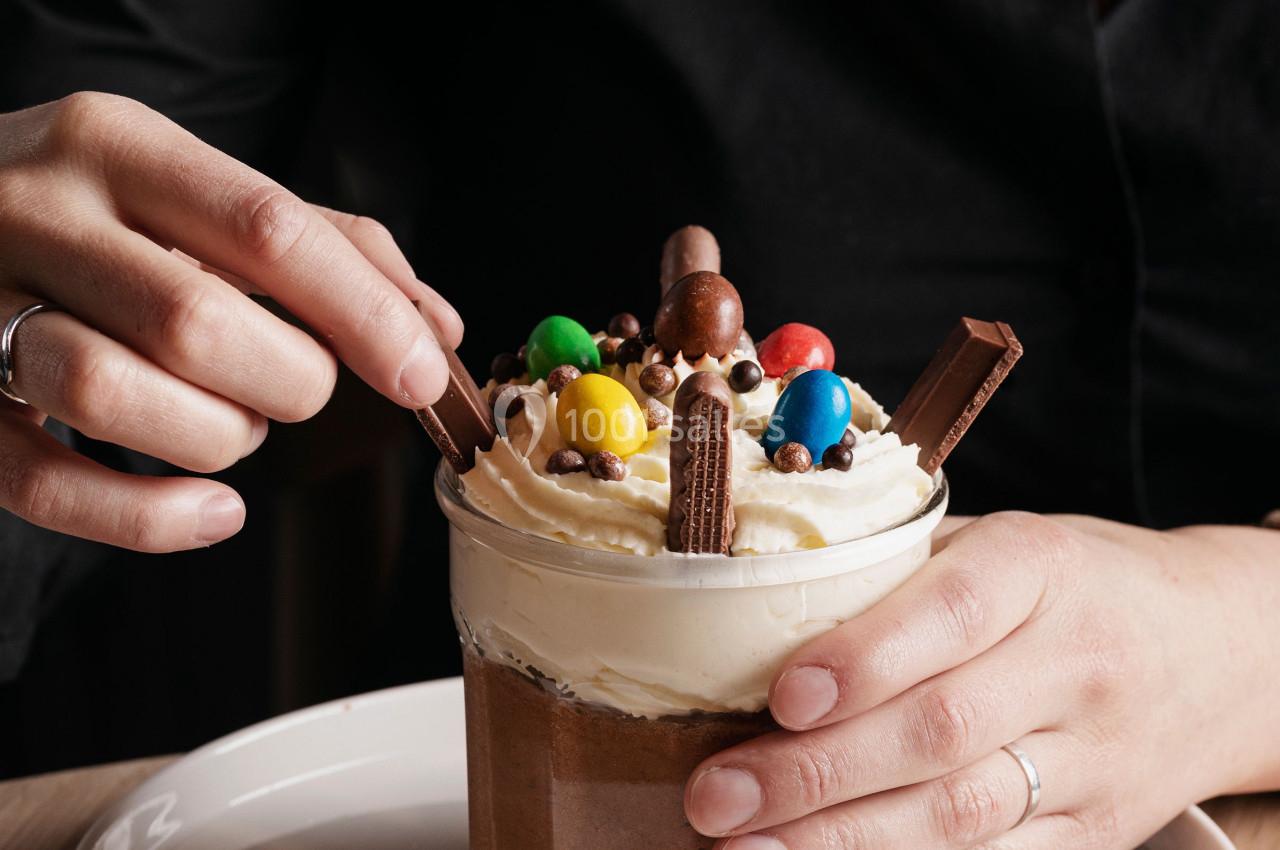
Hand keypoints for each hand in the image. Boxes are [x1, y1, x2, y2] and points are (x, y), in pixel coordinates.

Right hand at [0, 92, 462, 551]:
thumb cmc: (97, 215)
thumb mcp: (197, 192)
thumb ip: (323, 245)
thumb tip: (433, 325)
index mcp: (114, 145)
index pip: (268, 229)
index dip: (362, 312)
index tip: (419, 371)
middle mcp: (34, 212)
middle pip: (197, 324)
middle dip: (286, 381)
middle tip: (295, 386)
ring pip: (113, 396)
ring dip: (215, 437)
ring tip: (229, 423)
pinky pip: (46, 486)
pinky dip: (150, 519)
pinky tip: (212, 512)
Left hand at [685, 512, 1279, 848]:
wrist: (1226, 649)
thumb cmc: (1078, 583)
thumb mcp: (1004, 543)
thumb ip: (902, 572)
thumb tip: (758, 607)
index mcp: (1043, 569)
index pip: (953, 614)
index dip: (866, 660)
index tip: (782, 697)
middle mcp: (1076, 665)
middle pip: (942, 731)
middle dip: (817, 774)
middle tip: (716, 796)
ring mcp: (1096, 761)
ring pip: (965, 815)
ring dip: (843, 841)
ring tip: (746, 847)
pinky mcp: (1099, 833)